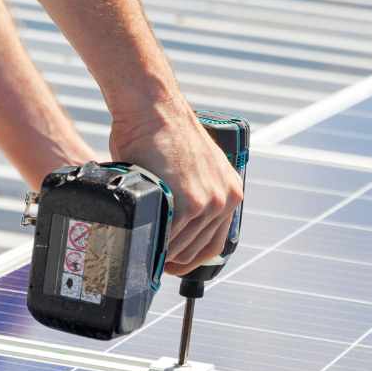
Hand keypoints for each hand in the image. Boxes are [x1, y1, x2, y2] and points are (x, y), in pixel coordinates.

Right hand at [109, 97, 243, 274]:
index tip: (169, 262)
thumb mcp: (192, 167)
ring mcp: (208, 203)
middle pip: (196, 250)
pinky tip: (141, 240)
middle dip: (171, 258)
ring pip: (181, 248)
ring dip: (160, 251)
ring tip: (142, 247)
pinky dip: (153, 244)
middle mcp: (225, 199)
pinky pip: (168, 239)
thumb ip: (191, 194)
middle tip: (149, 257)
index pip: (214, 244)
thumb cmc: (162, 133)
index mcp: (230, 192)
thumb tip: (175, 225)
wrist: (153, 108)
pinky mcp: (189, 204)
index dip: (188, 258)